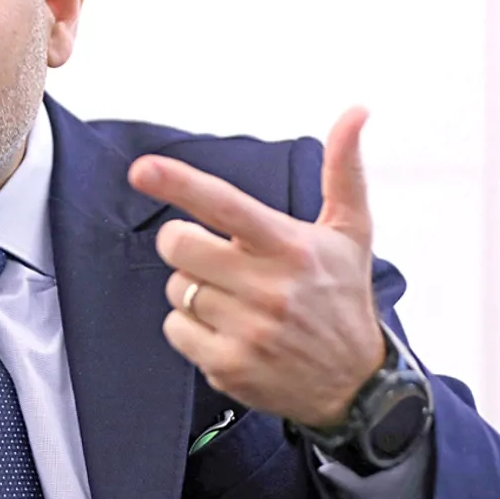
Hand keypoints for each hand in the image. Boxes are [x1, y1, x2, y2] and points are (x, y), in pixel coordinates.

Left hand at [127, 108, 385, 428]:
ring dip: (193, 288)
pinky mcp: (228, 366)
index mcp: (290, 247)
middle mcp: (268, 288)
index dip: (180, 183)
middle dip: (184, 243)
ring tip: (234, 299)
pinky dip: (190, 327)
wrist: (355, 386)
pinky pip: (174, 329)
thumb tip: (356, 112)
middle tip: (213, 254)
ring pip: (174, 287)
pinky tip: (226, 330)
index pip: (225, 205)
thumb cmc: (342, 297)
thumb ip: (343, 170)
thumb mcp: (351, 233)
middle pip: (178, 244)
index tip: (142, 169)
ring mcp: (246, 330)